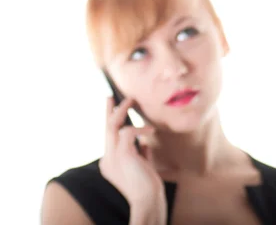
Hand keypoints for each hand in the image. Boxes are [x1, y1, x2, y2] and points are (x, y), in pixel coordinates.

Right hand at [99, 97, 166, 223]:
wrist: (148, 199)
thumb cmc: (148, 184)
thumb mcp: (141, 164)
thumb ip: (139, 151)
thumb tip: (143, 139)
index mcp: (109, 162)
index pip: (108, 137)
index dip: (109, 120)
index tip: (113, 106)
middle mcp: (107, 159)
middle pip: (106, 128)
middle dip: (109, 111)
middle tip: (112, 95)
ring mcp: (111, 157)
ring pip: (112, 126)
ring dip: (122, 111)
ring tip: (131, 100)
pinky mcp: (122, 155)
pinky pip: (128, 132)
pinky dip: (140, 128)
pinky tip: (150, 131)